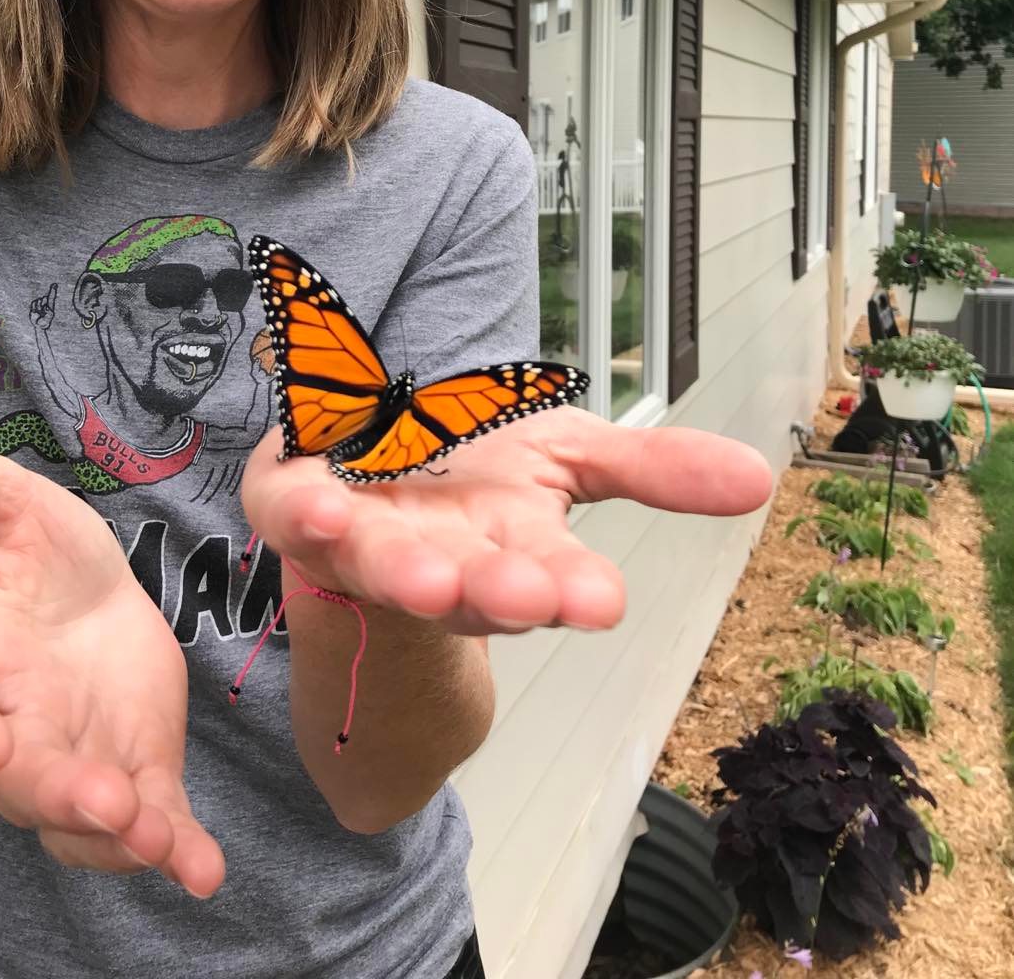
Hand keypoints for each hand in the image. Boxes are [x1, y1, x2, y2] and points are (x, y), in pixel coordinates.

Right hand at [0, 442, 225, 896]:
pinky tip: (204, 870)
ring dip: (116, 836)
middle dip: (57, 793)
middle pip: (19, 784)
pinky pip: (153, 822)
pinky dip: (176, 849)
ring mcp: (76, 760)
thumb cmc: (30, 550)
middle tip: (101, 800)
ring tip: (155, 837)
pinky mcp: (137, 771)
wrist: (85, 589)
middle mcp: (11, 734)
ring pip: (82, 822)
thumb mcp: (2, 504)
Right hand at [29, 283, 56, 331]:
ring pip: (39, 301)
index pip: (52, 296)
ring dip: (39, 307)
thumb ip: (49, 313)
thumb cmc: (46, 321)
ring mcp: (39, 304)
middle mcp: (45, 303)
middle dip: (43, 302)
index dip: (53, 290)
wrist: (38, 324)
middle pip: (44, 298)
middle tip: (43, 310)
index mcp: (50, 305)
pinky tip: (36, 312)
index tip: (55, 284)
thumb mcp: (49, 317)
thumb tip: (47, 307)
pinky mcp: (34, 305)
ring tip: (40, 313)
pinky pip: (34, 303)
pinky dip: (35, 307)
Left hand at [240, 409, 771, 635]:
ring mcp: (366, 536)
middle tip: (528, 598)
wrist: (368, 459)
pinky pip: (295, 516)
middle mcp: (443, 556)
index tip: (602, 602)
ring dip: (408, 573)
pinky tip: (322, 510)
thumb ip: (655, 468)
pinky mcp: (298, 503)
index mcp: (513, 549)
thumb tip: (762, 477)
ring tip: (428, 579)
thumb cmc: (475, 465)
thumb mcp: (572, 454)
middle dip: (499, 594)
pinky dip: (308, 515)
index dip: (572, 589)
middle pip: (472, 587)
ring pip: (387, 566)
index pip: (553, 577)